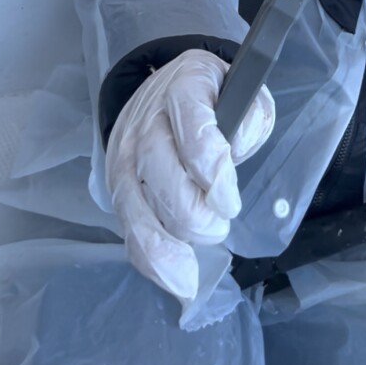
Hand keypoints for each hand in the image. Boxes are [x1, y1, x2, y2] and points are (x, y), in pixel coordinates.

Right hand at [105, 49, 274, 299]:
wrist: (166, 88)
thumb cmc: (214, 97)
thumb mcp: (243, 92)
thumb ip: (250, 120)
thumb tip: (237, 150)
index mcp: (186, 87)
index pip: (195, 136)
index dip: (214, 176)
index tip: (229, 203)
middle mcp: (148, 119)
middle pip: (162, 176)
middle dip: (193, 216)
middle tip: (219, 225)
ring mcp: (125, 151)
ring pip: (138, 207)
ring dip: (170, 245)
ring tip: (195, 266)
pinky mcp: (115, 181)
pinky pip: (128, 226)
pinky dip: (150, 259)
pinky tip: (171, 278)